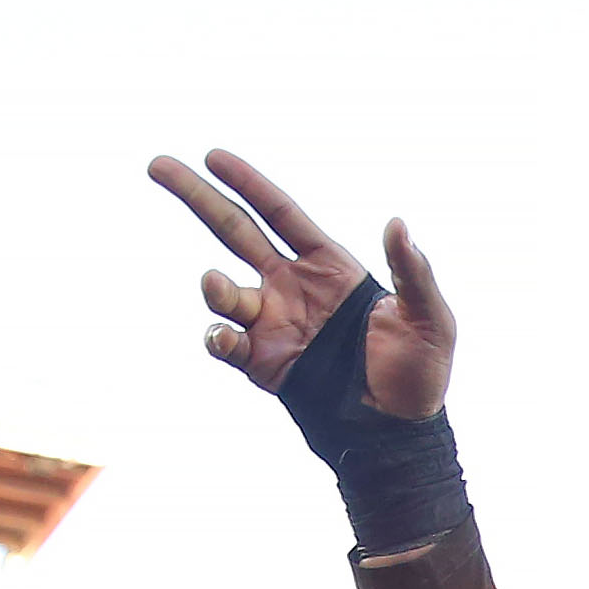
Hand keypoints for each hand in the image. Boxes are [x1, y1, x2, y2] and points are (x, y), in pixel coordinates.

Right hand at [148, 149, 455, 414]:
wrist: (397, 433)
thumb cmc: (419, 373)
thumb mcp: (430, 319)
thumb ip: (413, 273)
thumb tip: (398, 224)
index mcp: (328, 265)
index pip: (279, 212)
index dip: (247, 182)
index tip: (213, 155)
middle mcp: (291, 286)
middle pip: (233, 230)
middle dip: (196, 197)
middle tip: (158, 165)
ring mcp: (272, 323)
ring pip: (224, 290)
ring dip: (214, 286)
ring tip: (216, 285)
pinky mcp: (262, 363)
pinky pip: (225, 342)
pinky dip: (217, 336)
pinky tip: (224, 336)